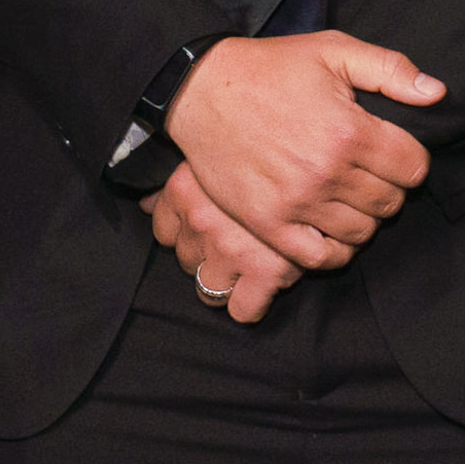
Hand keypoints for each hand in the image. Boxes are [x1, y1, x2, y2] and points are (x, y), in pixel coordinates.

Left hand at [146, 167, 304, 323]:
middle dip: (205, 255)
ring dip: (223, 281)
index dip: (183, 233)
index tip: (204, 229)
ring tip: (246, 264)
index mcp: (185, 189)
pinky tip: (262, 287)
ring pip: (206, 288)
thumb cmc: (264, 154)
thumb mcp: (214, 158)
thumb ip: (178, 183)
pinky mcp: (265, 272)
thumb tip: (146, 204)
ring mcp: (230, 249)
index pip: (162, 230)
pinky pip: (243, 309)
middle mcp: (201, 219)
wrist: (318, 159)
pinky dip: (250, 304)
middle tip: (233, 241)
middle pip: (184, 259)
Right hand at [168, 32, 446, 265]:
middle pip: (390, 202)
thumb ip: (390, 69)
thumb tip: (437, 93)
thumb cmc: (270, 68)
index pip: (414, 168)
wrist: (201, 91)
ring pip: (361, 232)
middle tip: (369, 172)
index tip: (394, 152)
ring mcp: (297, 203)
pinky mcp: (268, 223)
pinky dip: (335, 250)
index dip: (411, 160)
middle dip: (389, 187)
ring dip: (364, 217)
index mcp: (350, 131)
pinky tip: (332, 229)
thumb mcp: (333, 50)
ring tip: (349, 196)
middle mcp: (327, 172)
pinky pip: (320, 257)